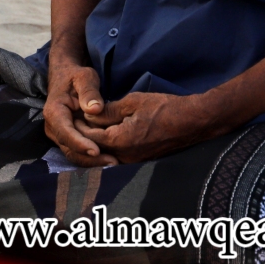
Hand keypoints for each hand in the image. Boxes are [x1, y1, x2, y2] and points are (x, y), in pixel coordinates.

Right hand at [42, 58, 116, 166]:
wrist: (67, 76)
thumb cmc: (76, 76)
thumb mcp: (84, 77)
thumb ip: (89, 91)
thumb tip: (95, 109)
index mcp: (54, 111)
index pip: (65, 131)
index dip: (79, 143)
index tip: (96, 150)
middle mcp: (53, 126)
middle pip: (69, 148)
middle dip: (89, 159)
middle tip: (112, 162)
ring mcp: (59, 134)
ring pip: (73, 154)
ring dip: (92, 162)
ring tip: (114, 163)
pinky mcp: (68, 138)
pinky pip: (78, 152)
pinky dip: (92, 158)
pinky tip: (110, 159)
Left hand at [82, 92, 208, 163]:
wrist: (192, 122)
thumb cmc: (164, 108)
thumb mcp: (132, 102)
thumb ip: (107, 111)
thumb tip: (89, 115)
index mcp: (120, 141)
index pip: (88, 137)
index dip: (78, 125)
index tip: (72, 113)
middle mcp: (124, 156)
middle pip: (94, 149)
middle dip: (83, 135)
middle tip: (76, 120)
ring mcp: (133, 161)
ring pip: (104, 154)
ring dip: (95, 141)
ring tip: (88, 125)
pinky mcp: (140, 160)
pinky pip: (116, 155)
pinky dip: (107, 145)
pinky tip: (106, 132)